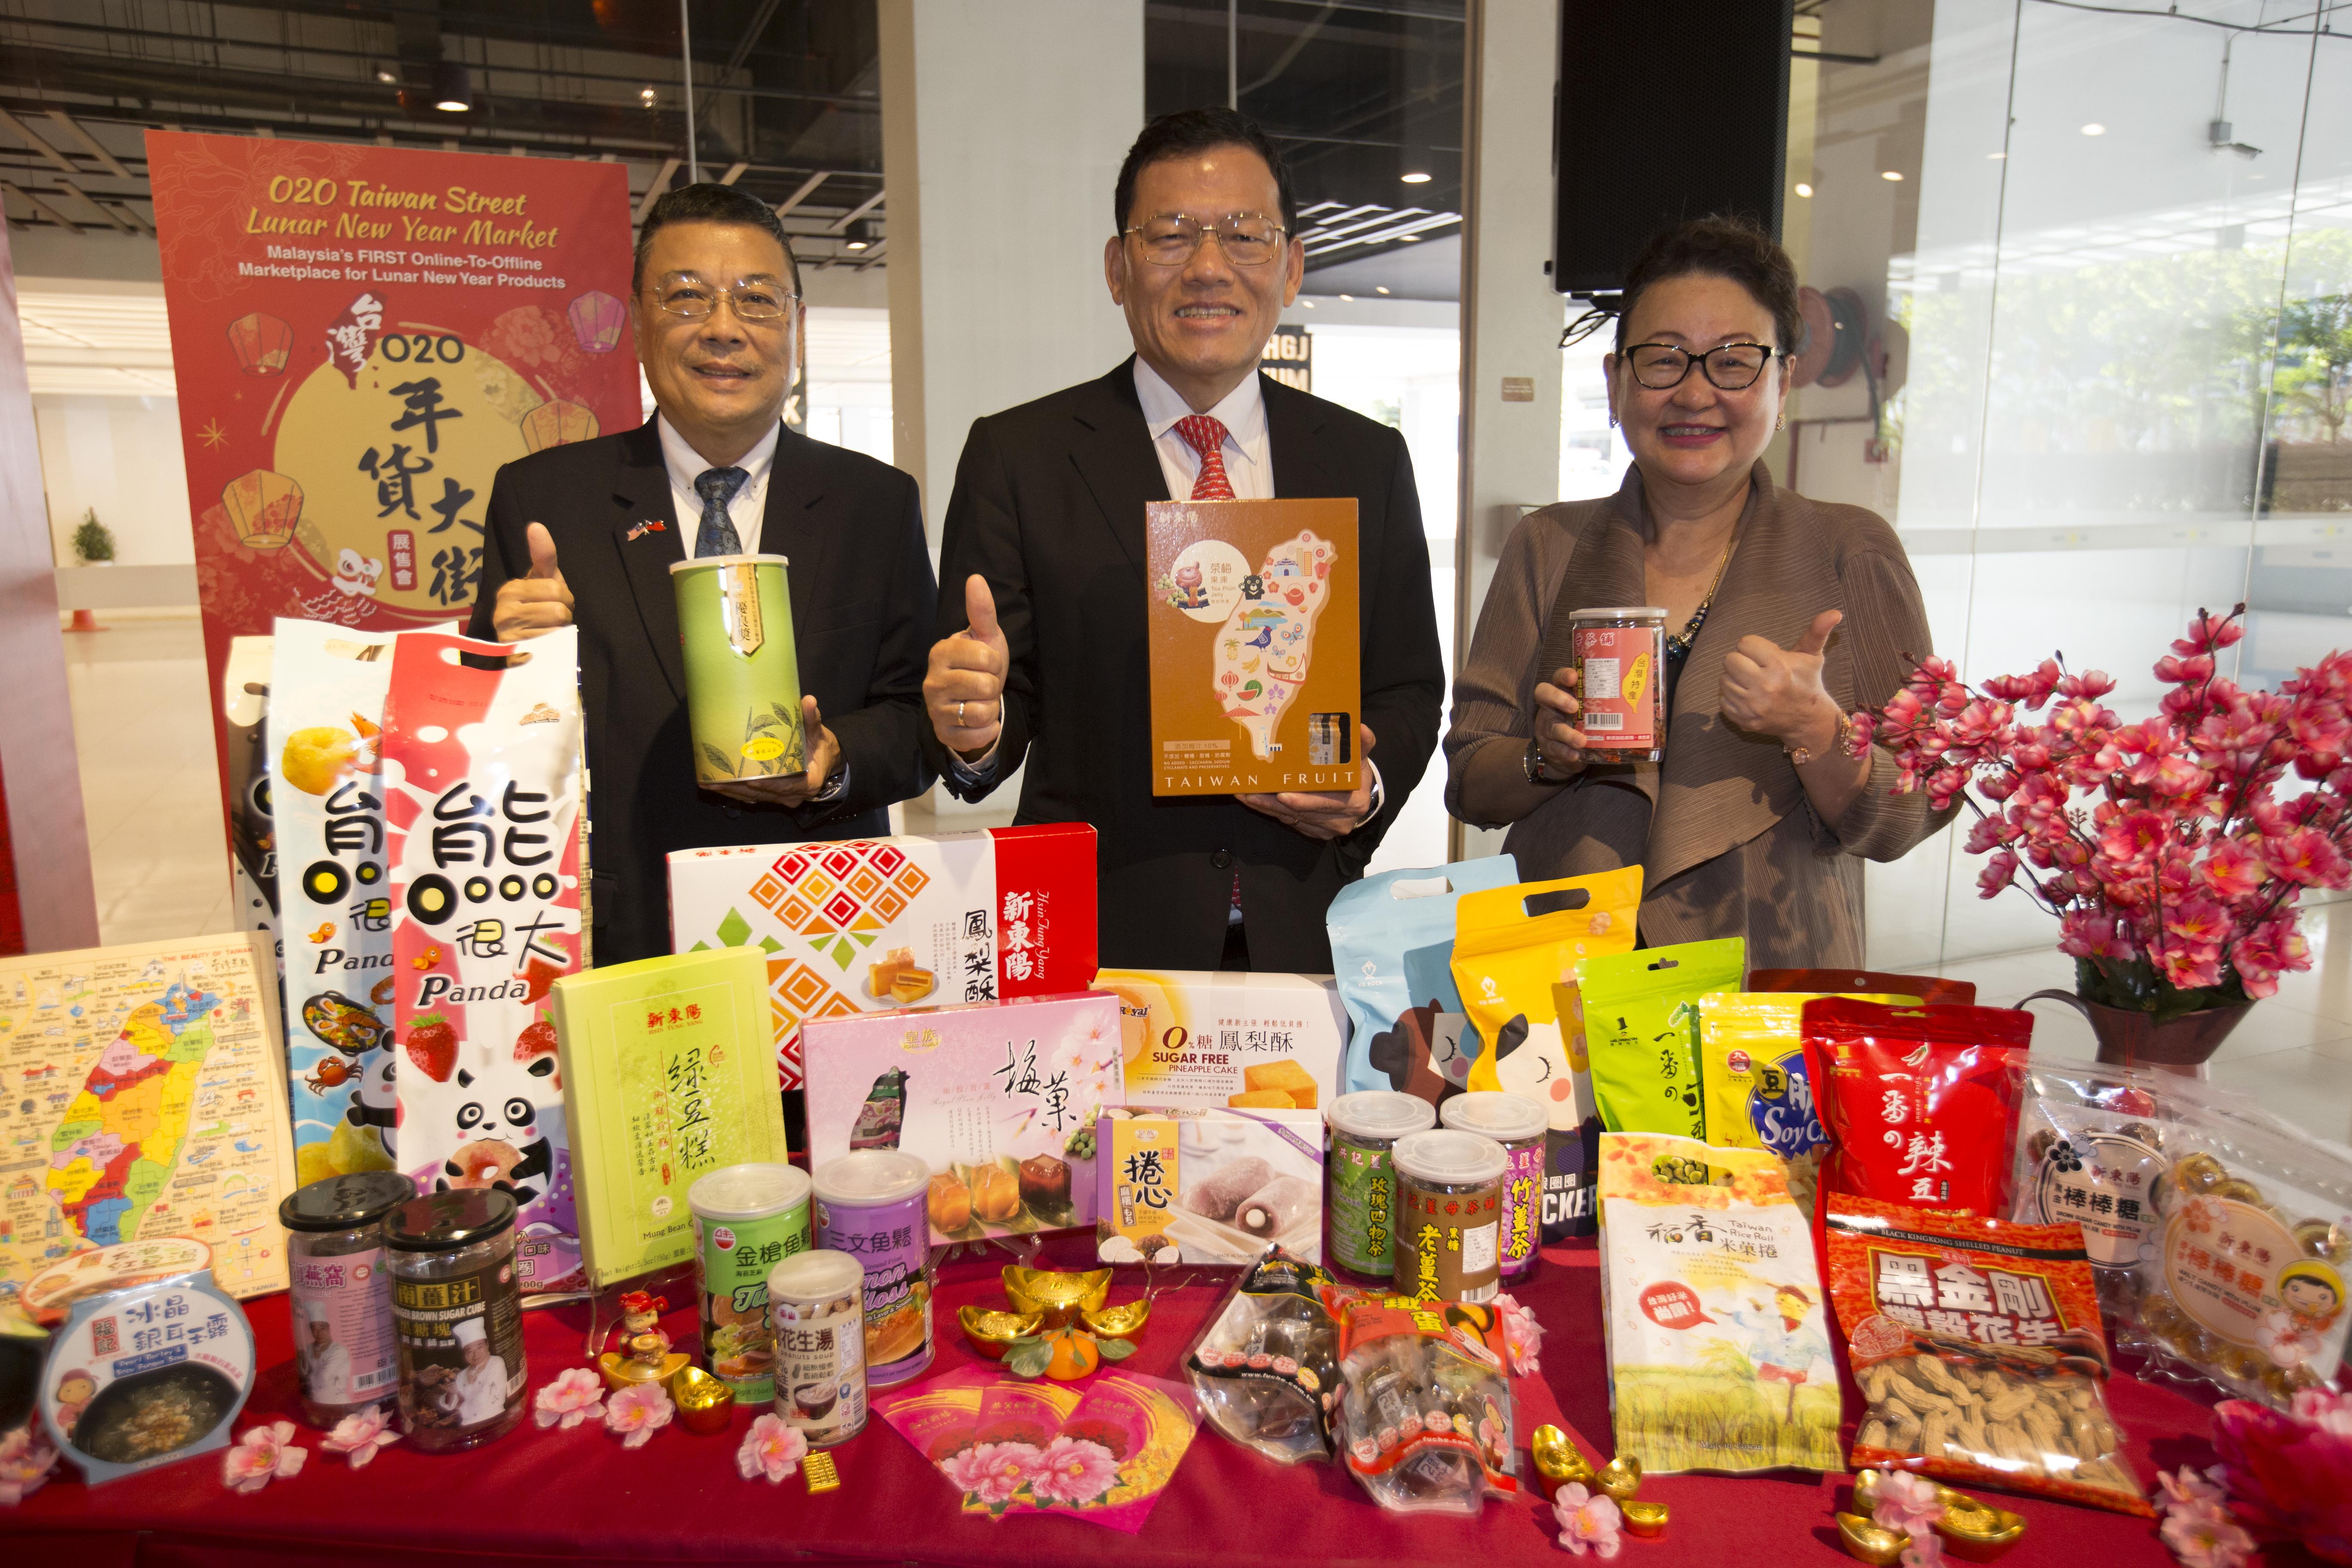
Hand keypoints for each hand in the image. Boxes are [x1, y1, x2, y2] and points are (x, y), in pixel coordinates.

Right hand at [493, 522, 573, 641]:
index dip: (564, 597)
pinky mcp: (514, 657)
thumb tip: (536, 525)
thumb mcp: (541, 580)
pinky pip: (550, 647)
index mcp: (509, 589)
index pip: (557, 588)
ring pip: (557, 628)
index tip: (552, 600)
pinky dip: (554, 647)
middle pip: (560, 610)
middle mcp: (503, 611)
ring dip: (559, 631)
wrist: (523, 646)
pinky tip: (542, 646)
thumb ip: (543, 555)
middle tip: (550, 619)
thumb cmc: (536, 607)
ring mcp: (506, 635)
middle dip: (563, 615)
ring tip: (545, 631)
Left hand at [708, 696, 839, 807]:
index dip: (770, 785)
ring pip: (755, 798)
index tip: (750, 780)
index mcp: (808, 782)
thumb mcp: (818, 733)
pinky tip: (717, 786)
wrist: (824, 761)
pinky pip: (753, 798)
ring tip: (708, 783)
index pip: (787, 787)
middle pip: (764, 795)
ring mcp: (782, 798)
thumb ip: (812, 720)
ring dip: (732, 792)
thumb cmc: (820, 746)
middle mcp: (794, 795)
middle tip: (715, 781)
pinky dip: (735, 793)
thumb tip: (809, 701)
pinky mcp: (773, 797)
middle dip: (739, 789)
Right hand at [925, 574, 1007, 760]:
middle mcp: (932, 681)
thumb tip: (975, 578)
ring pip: (982, 712)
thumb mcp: (985, 636)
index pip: (986, 658)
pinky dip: (987, 729)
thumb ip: (982, 610)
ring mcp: (935, 709)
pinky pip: (978, 734)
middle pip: (985, 686)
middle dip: (993, 687)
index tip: (986, 663)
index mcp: (941, 652)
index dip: (995, 662)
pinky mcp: (943, 733)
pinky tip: (978, 720)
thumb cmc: (979, 664)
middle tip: (983, 684)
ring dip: (990, 709)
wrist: (971, 700)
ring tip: (979, 701)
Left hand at [1237, 724, 1377, 840]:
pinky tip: (1254, 801)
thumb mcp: (1361, 758)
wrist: (1361, 797)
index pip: (1326, 802)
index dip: (1304, 800)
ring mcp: (1325, 829)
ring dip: (1267, 808)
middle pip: (1302, 813)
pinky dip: (1272, 812)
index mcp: (1353, 803)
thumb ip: (1362, 744)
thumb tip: (1361, 728)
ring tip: (1245, 795)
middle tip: (1251, 793)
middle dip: (1274, 804)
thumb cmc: (1356, 774)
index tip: (1282, 795)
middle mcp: (1339, 820)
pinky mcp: (1313, 831)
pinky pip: (1289, 822)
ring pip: (1292, 819)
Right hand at [1529, 666, 1597, 777]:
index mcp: (1562, 693)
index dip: (1563, 675)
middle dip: (1559, 698)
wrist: (1565, 753)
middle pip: (1544, 694)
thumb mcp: (1589, 711)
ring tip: (1581, 741)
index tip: (1574, 676)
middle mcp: (1551, 707)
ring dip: (1567, 734)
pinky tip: (1576, 755)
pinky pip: (1556, 749)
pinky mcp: (1549, 747)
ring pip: (1553, 727)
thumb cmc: (1583, 724)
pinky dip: (1566, 752)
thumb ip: (1602, 702)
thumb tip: (1639, 694)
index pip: (1557, 678)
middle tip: (1574, 706)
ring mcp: (1547, 727)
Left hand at [1721, 609, 1841, 752]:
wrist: (1808, 720)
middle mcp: (1764, 686)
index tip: (1766, 655)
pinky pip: (1722, 700)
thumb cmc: (1807, 682)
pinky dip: (1732, 698)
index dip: (1754, 647)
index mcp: (1779, 666)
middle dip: (1742, 661)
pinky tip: (1749, 697)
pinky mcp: (1743, 719)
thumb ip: (1817, 631)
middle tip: (1756, 667)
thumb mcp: (1812, 655)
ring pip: (1724, 680)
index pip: (1744, 643)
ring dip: (1736, 679)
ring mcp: (1752, 706)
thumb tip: (1835, 612)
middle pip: (1730, 660)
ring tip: (1753, 683)